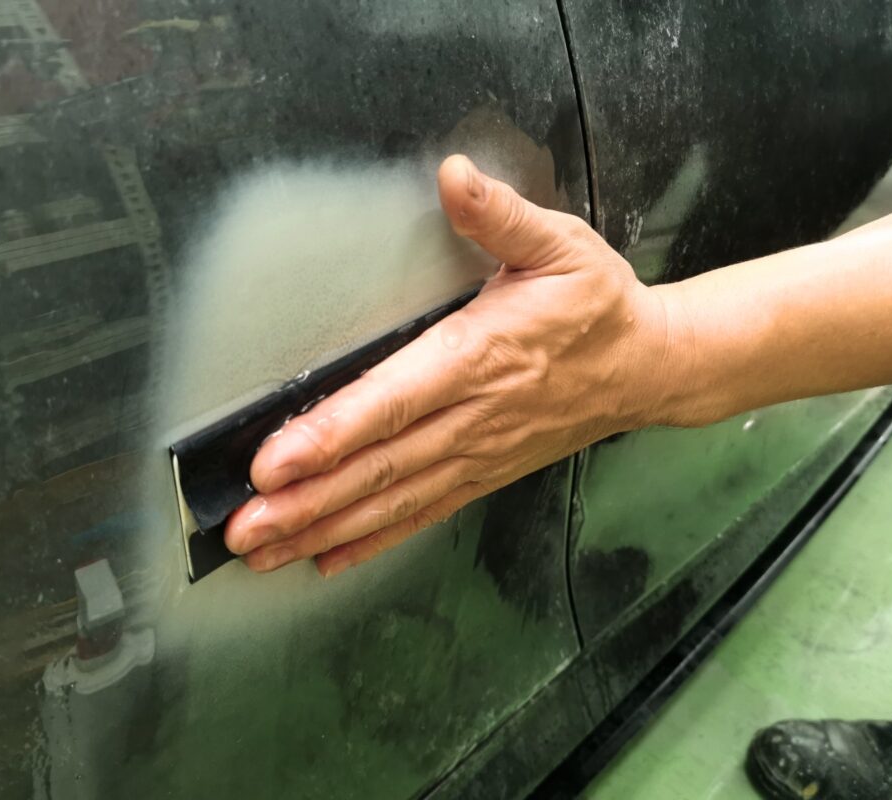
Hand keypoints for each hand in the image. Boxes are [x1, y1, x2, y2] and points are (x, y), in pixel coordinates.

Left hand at [224, 155, 673, 576]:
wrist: (649, 368)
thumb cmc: (597, 306)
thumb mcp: (560, 244)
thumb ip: (500, 215)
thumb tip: (453, 176)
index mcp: (480, 355)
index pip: (391, 402)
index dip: (329, 435)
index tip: (272, 462)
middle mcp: (471, 416)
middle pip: (377, 467)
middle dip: (305, 500)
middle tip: (241, 529)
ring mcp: (476, 454)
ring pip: (390, 501)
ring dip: (323, 527)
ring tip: (263, 550)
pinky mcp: (482, 474)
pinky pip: (421, 515)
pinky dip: (371, 541)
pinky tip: (327, 557)